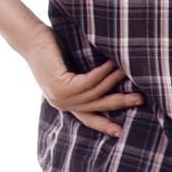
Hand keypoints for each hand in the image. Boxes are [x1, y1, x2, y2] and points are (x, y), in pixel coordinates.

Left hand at [22, 22, 143, 138]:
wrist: (31, 38)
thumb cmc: (53, 50)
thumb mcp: (73, 69)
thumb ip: (88, 80)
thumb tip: (119, 77)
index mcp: (65, 103)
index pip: (88, 118)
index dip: (105, 126)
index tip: (121, 133)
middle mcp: (61, 103)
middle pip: (97, 107)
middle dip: (120, 103)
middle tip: (141, 99)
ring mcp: (59, 96)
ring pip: (95, 92)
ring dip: (114, 81)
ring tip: (129, 71)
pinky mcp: (60, 85)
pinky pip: (88, 82)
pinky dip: (103, 73)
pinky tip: (113, 63)